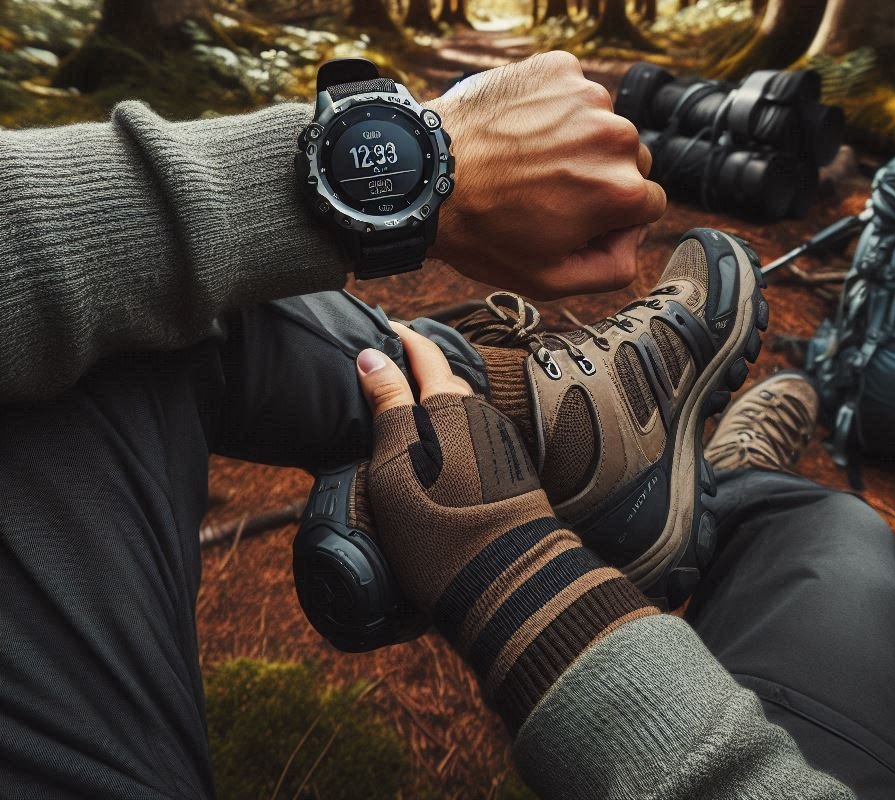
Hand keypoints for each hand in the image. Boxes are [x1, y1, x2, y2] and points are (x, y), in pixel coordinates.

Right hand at [356, 323, 655, 732]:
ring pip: (459, 410)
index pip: (423, 351)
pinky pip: (470, 436)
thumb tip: (371, 355)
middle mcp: (480, 414)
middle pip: (443, 378)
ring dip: (432, 404)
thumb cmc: (439, 525)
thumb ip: (387, 405)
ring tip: (400, 416)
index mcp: (450, 405)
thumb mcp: (396, 464)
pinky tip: (432, 455)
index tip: (378, 327)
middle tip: (382, 372)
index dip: (400, 336)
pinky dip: (448, 433)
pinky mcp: (507, 470)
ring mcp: (497, 442)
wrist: (505, 582)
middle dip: (415, 370)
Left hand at [428, 51, 666, 298]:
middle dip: (599, 177)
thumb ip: (611, 270)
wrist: (426, 174)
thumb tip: (635, 243)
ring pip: (602, 124)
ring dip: (577, 140)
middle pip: (630, 161)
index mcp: (623, 190)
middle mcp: (616, 135)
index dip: (612, 219)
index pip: (647, 204)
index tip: (574, 218)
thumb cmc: (483, 231)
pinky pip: (573, 91)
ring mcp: (587, 95)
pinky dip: (554, 107)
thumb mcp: (549, 280)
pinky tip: (520, 129)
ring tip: (528, 159)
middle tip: (547, 190)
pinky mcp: (558, 67)